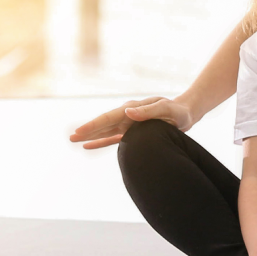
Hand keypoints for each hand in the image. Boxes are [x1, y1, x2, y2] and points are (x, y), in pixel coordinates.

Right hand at [69, 96, 193, 149]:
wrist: (186, 114)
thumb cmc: (177, 111)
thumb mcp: (166, 109)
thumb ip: (148, 111)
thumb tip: (127, 112)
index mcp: (133, 109)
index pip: (109, 117)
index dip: (94, 125)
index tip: (80, 131)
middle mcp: (128, 115)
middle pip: (103, 124)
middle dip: (87, 130)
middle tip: (70, 137)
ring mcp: (129, 124)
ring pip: (105, 132)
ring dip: (90, 136)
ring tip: (73, 141)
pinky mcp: (132, 133)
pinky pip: (113, 139)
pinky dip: (101, 142)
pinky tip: (88, 146)